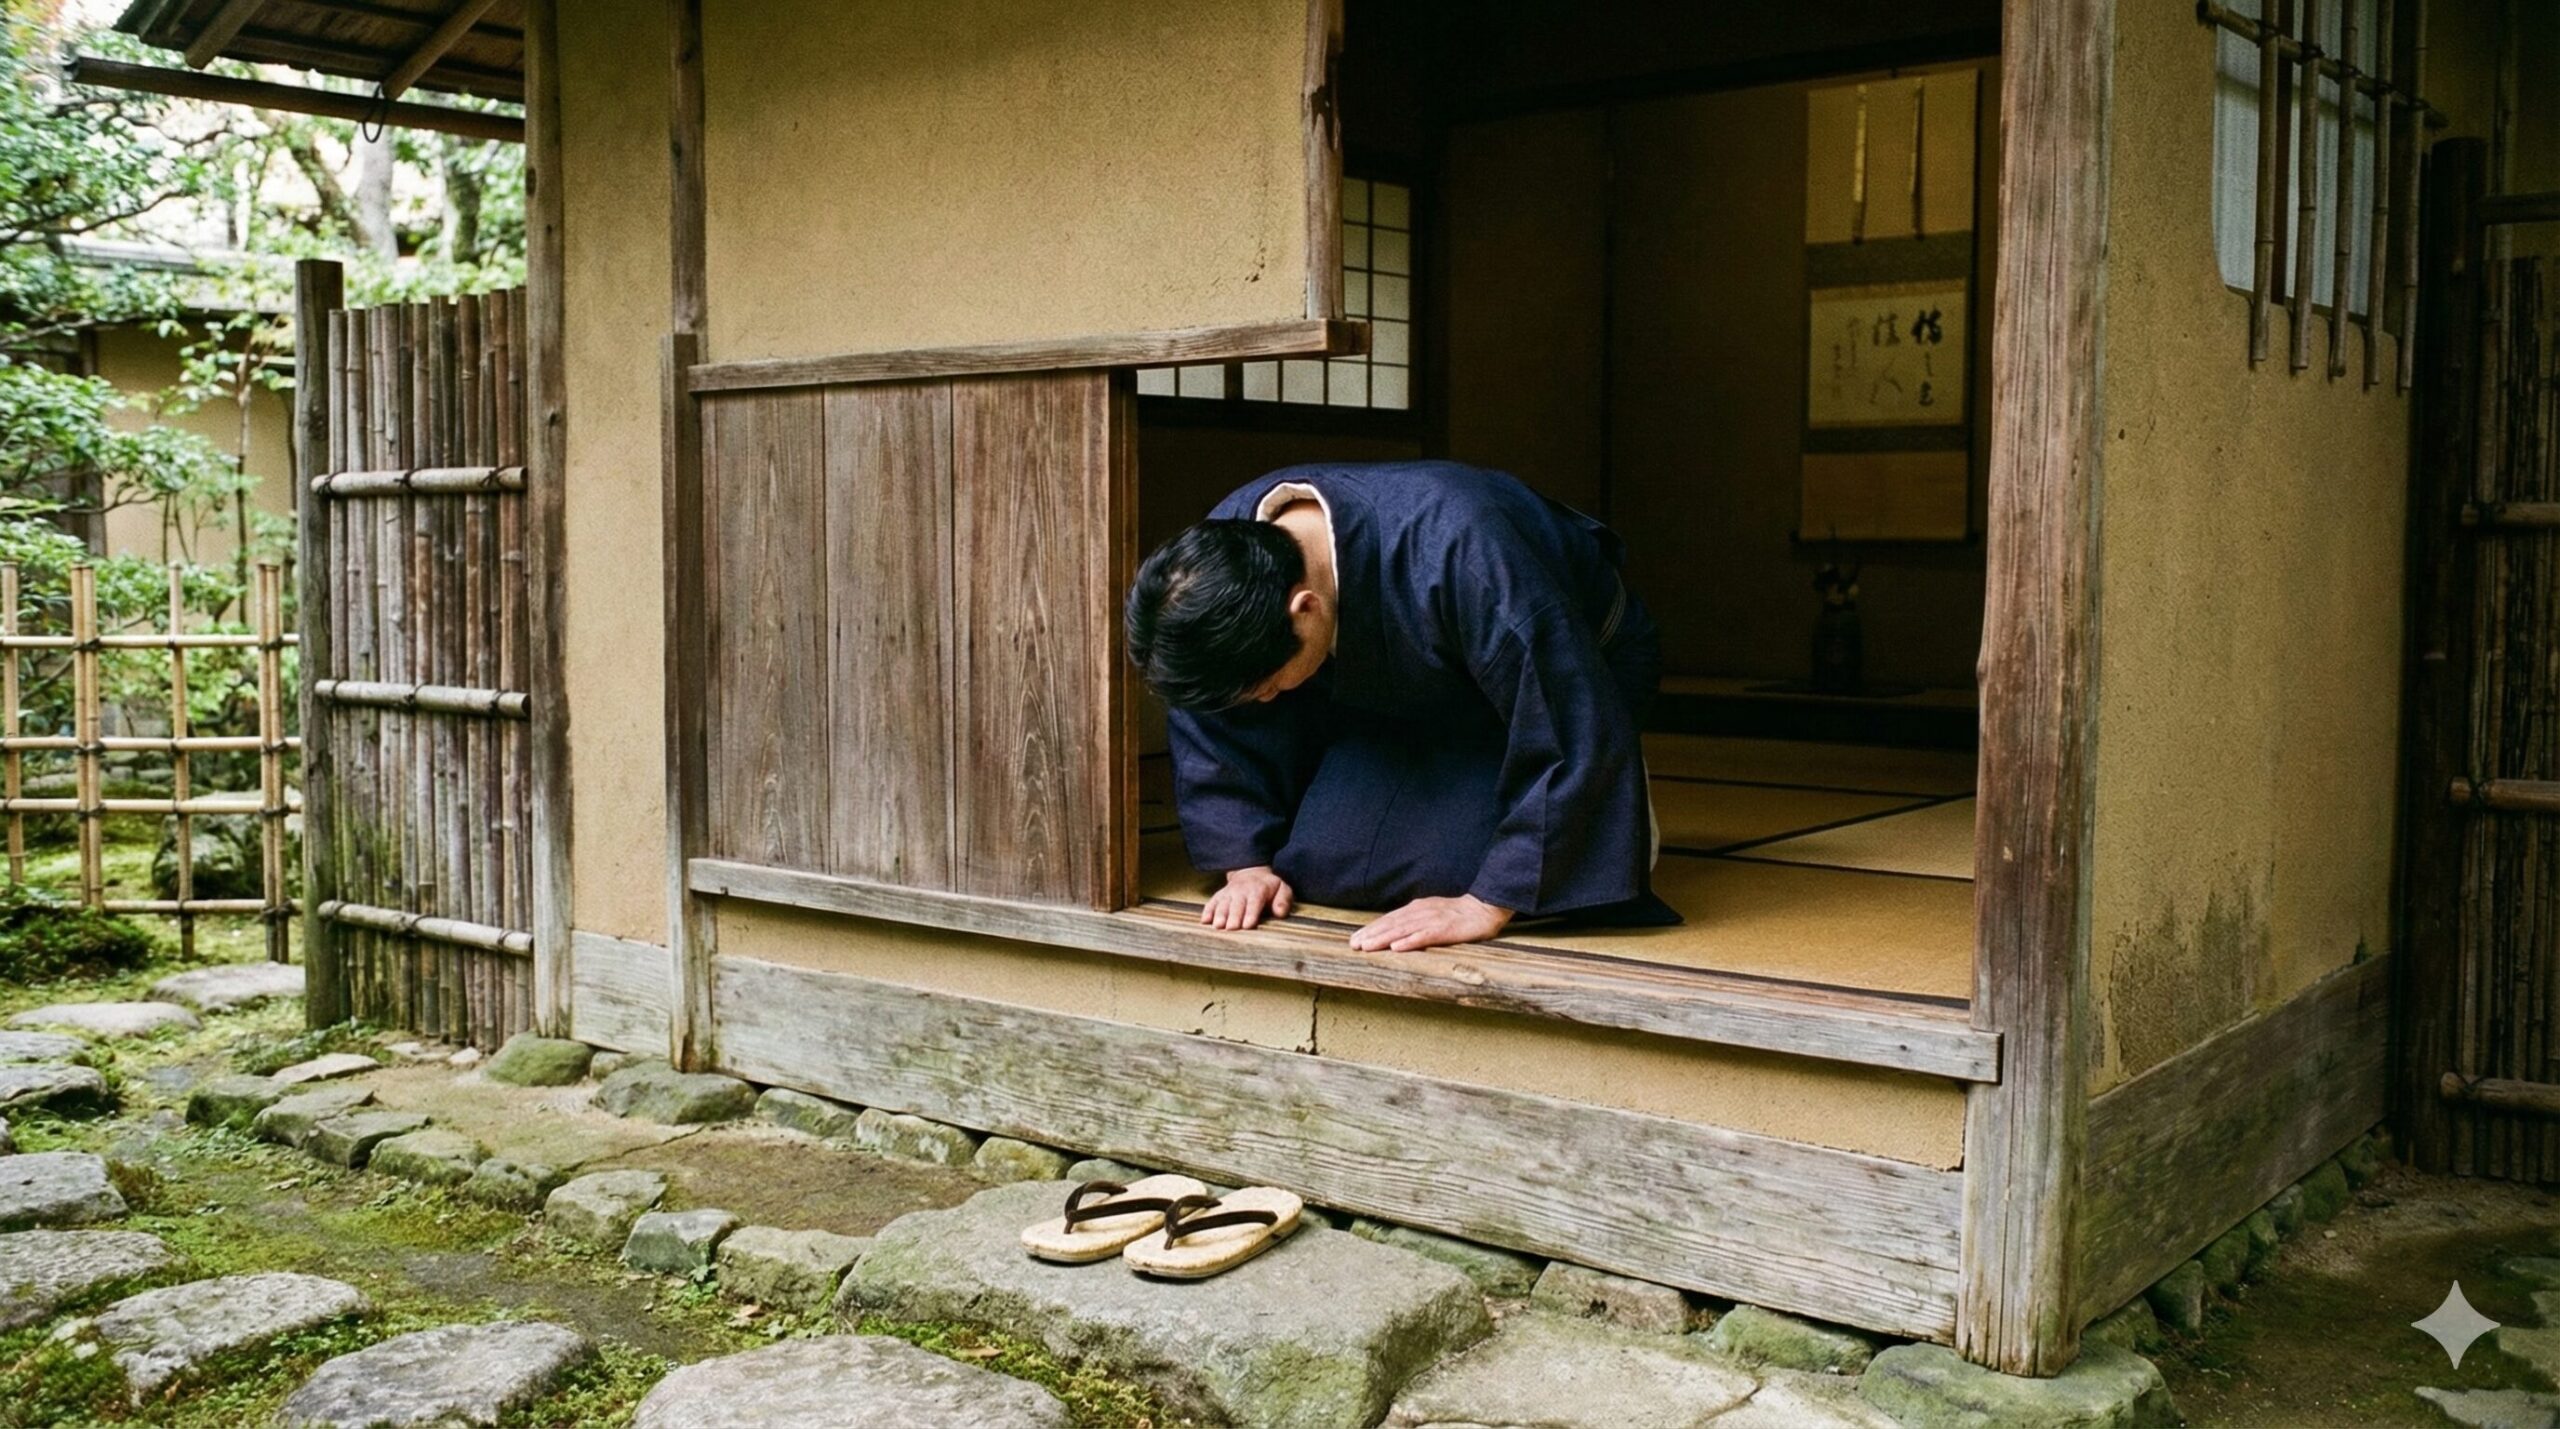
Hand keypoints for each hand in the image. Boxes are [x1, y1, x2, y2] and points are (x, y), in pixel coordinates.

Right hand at [1203, 866, 1293, 930]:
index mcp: (1258, 890)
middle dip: (1233, 916)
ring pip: (1223, 904)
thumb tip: (1279, 913)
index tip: (1247, 925)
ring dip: (1219, 915)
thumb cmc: (1269, 887)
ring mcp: (1228, 893)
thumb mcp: (1282, 889)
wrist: (1251, 873)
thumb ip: (1283, 901)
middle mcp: (1241, 891)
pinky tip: (1204, 921)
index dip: (1250, 914)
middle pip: (1236, 905)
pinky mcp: (1219, 896)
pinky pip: (1212, 902)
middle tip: (1231, 928)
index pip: (1254, 902)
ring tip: (1217, 926)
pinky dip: (1207, 911)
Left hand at [1350, 894, 1512, 951]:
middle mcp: (1420, 912)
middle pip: (1391, 924)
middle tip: (1353, 944)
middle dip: (1371, 934)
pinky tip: (1396, 948)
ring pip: (1402, 930)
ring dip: (1383, 939)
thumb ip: (1414, 920)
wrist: (1484, 909)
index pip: (1389, 919)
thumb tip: (1395, 932)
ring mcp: (1432, 920)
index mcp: (1416, 908)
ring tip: (1367, 946)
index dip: (1371, 929)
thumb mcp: (1431, 913)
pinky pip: (1424, 936)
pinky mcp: (1445, 929)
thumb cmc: (1456, 914)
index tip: (1355, 939)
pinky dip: (1409, 941)